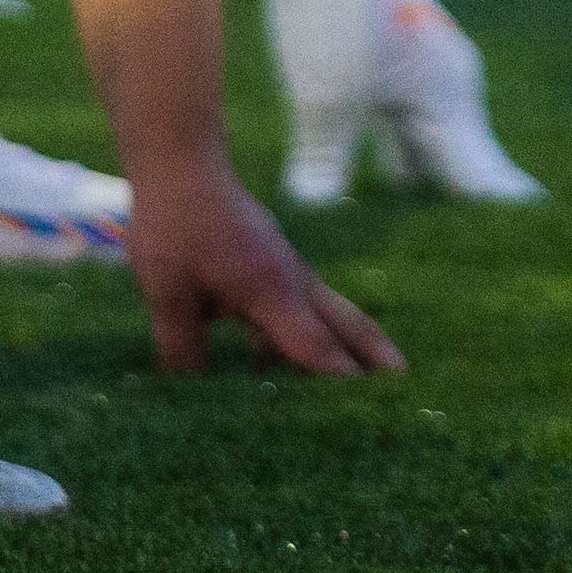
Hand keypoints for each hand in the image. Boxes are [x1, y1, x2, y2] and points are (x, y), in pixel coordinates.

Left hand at [125, 158, 400, 376]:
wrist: (182, 163)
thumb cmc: (175, 225)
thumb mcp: (168, 291)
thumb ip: (182, 344)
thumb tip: (190, 386)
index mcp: (272, 289)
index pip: (315, 345)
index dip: (339, 379)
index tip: (367, 408)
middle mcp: (290, 279)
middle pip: (344, 321)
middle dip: (373, 352)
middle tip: (403, 381)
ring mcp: (284, 266)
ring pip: (325, 311)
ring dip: (343, 342)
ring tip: (358, 377)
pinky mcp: (270, 260)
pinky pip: (297, 303)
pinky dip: (302, 330)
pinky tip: (270, 358)